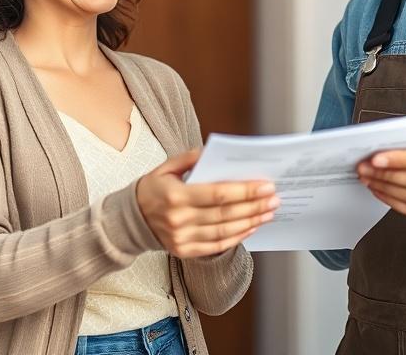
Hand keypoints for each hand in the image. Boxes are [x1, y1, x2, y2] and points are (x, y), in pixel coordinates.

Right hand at [136, 149, 279, 257]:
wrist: (131, 219)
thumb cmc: (153, 189)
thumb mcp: (166, 167)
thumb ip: (190, 158)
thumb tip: (214, 154)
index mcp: (176, 195)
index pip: (218, 194)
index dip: (245, 191)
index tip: (266, 186)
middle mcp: (179, 219)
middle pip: (226, 213)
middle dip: (254, 206)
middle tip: (274, 199)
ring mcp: (182, 238)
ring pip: (224, 232)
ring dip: (250, 222)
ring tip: (268, 213)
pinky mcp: (185, 251)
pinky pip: (217, 246)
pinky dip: (237, 237)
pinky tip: (251, 227)